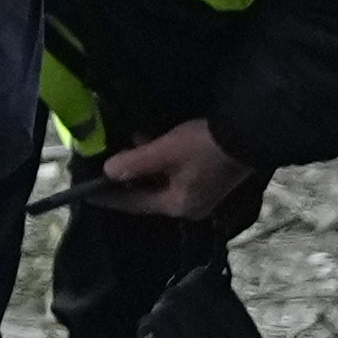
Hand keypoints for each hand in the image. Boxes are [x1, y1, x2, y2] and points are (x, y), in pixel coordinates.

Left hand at [81, 115, 257, 221]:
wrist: (250, 132)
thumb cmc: (206, 146)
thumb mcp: (166, 151)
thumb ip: (135, 163)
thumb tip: (108, 171)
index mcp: (177, 205)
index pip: (134, 204)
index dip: (110, 196)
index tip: (87, 193)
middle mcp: (189, 205)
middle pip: (149, 194)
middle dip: (129, 177)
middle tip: (107, 162)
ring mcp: (201, 193)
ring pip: (162, 182)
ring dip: (145, 165)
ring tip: (130, 143)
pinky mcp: (209, 178)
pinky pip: (174, 174)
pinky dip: (160, 162)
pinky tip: (152, 141)